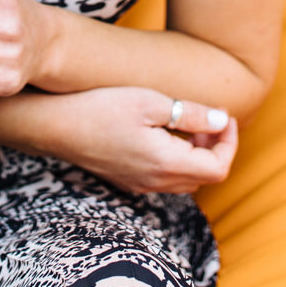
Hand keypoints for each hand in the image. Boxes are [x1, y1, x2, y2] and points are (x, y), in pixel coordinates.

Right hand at [28, 87, 237, 194]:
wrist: (56, 125)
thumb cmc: (101, 107)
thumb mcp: (150, 102)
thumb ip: (191, 114)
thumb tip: (222, 121)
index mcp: (166, 163)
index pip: (218, 168)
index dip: (229, 143)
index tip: (224, 117)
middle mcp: (156, 181)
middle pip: (205, 177)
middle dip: (215, 148)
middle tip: (207, 118)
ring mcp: (140, 184)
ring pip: (186, 181)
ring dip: (197, 156)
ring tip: (187, 124)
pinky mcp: (128, 180)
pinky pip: (166, 179)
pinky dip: (177, 161)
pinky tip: (164, 134)